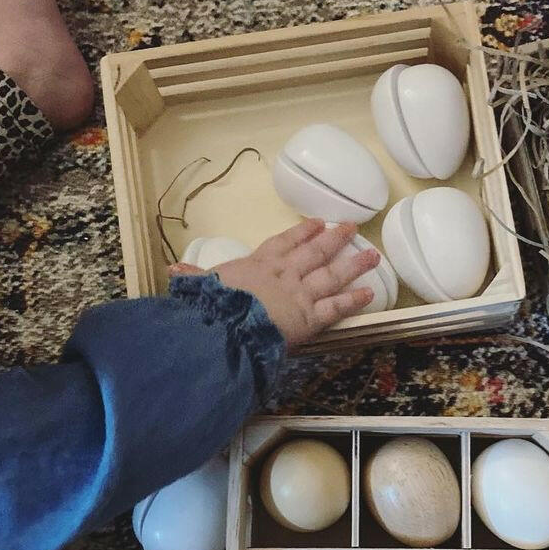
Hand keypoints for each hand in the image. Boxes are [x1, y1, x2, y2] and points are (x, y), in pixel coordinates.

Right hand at [170, 219, 379, 345]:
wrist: (227, 326)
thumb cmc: (212, 306)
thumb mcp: (200, 287)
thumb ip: (193, 277)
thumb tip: (176, 270)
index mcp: (259, 264)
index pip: (284, 243)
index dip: (302, 233)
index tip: (317, 223)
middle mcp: (285, 274)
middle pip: (315, 253)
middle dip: (335, 239)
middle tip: (352, 227)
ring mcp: (301, 294)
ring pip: (332, 275)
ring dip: (353, 264)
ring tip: (372, 255)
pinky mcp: (311, 318)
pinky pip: (337, 307)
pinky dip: (354, 300)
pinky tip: (369, 293)